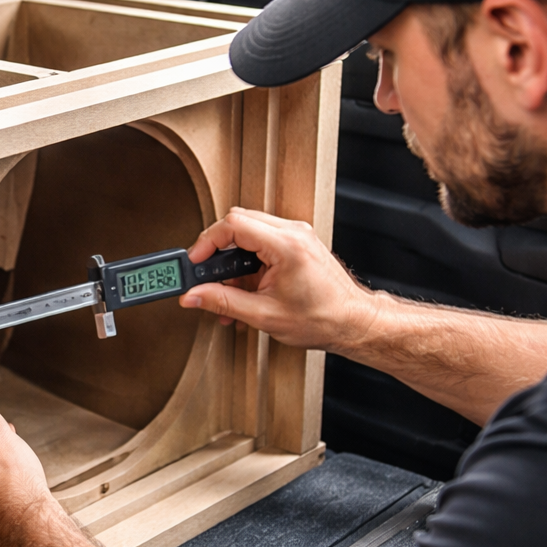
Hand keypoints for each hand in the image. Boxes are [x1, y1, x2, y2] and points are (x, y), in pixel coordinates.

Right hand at [179, 208, 374, 350]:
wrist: (352, 323)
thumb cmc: (322, 319)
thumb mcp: (263, 315)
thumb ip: (222, 302)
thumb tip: (194, 297)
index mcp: (286, 245)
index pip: (233, 224)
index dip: (207, 241)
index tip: (196, 261)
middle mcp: (293, 233)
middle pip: (239, 222)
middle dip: (217, 249)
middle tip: (205, 274)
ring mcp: (296, 236)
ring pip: (249, 231)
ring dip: (232, 259)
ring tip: (227, 290)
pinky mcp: (297, 244)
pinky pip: (262, 242)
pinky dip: (247, 262)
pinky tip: (243, 288)